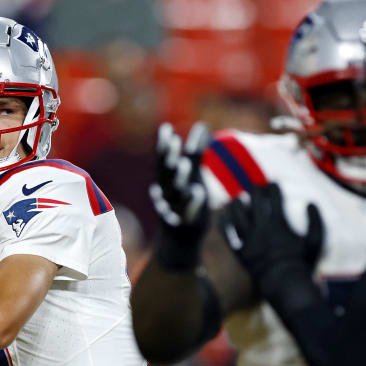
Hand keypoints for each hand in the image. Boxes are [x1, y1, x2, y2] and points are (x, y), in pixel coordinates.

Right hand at [149, 122, 210, 236]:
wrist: (179, 241)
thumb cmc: (186, 202)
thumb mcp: (191, 176)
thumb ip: (195, 152)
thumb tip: (202, 125)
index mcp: (167, 181)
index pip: (163, 161)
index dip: (164, 146)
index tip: (166, 128)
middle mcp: (167, 194)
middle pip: (166, 174)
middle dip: (169, 158)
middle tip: (174, 141)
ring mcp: (174, 210)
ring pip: (175, 193)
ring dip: (179, 179)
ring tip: (186, 164)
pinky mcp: (185, 224)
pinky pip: (188, 214)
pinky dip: (191, 204)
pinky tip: (198, 192)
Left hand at [219, 183, 323, 278]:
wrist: (286, 286)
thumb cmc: (303, 264)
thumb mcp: (316, 242)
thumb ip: (316, 221)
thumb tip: (311, 203)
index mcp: (278, 224)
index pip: (274, 198)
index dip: (273, 188)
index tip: (273, 184)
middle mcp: (260, 228)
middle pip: (253, 202)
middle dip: (254, 190)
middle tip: (255, 187)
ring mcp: (248, 240)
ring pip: (236, 215)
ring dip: (236, 204)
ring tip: (237, 199)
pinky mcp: (240, 252)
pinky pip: (228, 236)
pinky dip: (224, 225)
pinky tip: (222, 217)